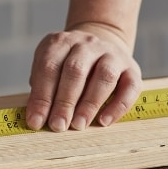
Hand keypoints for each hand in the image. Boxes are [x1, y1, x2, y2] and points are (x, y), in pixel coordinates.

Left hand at [26, 23, 141, 131]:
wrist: (100, 42)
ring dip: (90, 104)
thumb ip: (40, 87)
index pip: (48, 68)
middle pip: (75, 71)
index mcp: (60, 42)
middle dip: (64, 102)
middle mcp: (87, 44)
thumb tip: (36, 116)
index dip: (41, 97)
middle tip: (57, 126)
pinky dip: (117, 106)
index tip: (35, 121)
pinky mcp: (132, 68)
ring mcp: (112, 54)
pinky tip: (103, 121)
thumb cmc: (66, 63)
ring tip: (78, 125)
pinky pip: (130, 87)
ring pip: (104, 76)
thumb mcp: (47, 66)